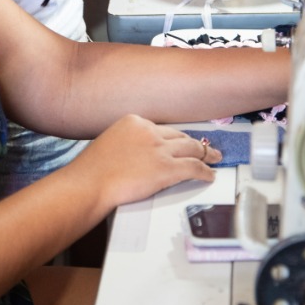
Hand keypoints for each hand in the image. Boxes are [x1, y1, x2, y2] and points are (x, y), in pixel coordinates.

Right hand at [76, 114, 221, 208]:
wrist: (89, 183)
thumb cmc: (92, 170)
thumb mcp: (109, 144)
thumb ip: (127, 143)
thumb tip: (137, 154)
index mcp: (134, 121)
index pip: (162, 129)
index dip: (174, 138)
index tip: (180, 142)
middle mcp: (150, 131)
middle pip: (180, 136)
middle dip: (194, 144)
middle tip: (204, 149)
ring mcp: (160, 149)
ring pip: (193, 148)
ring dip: (207, 154)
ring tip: (214, 158)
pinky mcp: (168, 168)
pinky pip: (195, 167)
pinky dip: (206, 171)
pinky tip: (210, 175)